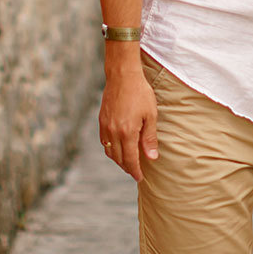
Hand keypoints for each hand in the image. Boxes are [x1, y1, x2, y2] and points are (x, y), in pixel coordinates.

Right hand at [99, 66, 160, 182]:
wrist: (122, 76)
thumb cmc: (140, 93)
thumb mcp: (150, 115)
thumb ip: (149, 138)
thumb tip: (151, 158)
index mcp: (127, 132)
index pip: (130, 159)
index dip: (135, 171)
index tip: (140, 178)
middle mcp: (113, 132)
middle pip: (118, 158)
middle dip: (127, 167)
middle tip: (135, 172)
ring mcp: (105, 126)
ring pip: (109, 151)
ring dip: (118, 160)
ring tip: (127, 162)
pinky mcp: (101, 120)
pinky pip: (104, 141)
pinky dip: (110, 149)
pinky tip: (118, 148)